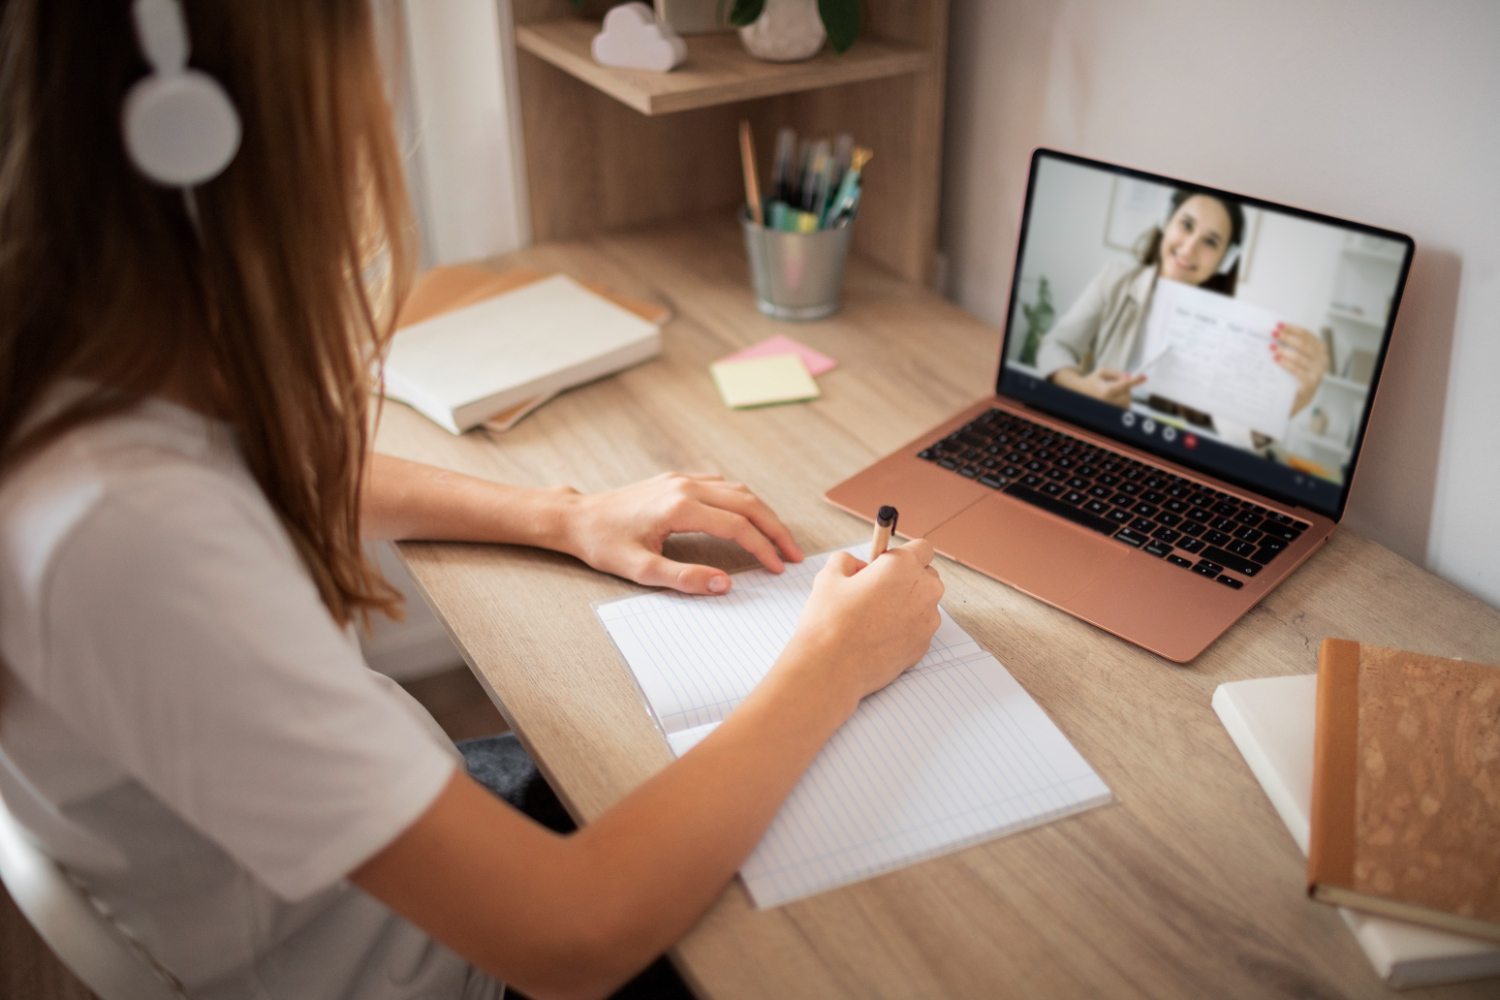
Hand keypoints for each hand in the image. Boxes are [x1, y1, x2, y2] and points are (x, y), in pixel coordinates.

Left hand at [554, 473, 802, 594]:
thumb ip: (685, 579)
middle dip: (775, 529)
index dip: (763, 548)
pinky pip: (722, 485)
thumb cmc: (604, 544)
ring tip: (778, 539)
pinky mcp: (677, 479)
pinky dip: (743, 501)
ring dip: (763, 513)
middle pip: (748, 503)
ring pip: (738, 490)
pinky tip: (749, 518)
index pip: (738, 526)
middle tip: (794, 553)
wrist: (577, 517)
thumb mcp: (641, 570)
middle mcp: (686, 486)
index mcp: (680, 507)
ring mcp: (682, 479)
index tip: (779, 567)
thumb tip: (725, 584)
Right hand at [781, 539, 943, 703]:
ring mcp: (928, 621)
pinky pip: (920, 628)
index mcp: (904, 566)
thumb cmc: (829, 620)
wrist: (831, 667)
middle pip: (927, 576)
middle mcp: (924, 591)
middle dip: (908, 579)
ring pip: (924, 604)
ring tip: (875, 618)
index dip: (902, 555)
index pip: (922, 548)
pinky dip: (906, 629)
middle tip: (877, 591)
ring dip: (907, 605)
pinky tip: (879, 636)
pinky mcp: (924, 646)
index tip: (886, 565)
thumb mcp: (830, 575)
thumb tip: (859, 567)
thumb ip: (848, 560)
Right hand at [1052, 366, 1146, 407]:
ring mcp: (1109, 408)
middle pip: (1128, 395)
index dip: (1136, 381)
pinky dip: (1122, 403)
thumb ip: (1116, 373)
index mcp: (1106, 390)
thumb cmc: (1091, 381)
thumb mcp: (1102, 372)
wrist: (1079, 391)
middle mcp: (1108, 401)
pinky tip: (1115, 399)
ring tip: (1115, 392)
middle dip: (1127, 389)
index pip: (1126, 384)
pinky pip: (1123, 409)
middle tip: (1118, 384)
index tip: (1144, 378)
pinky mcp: (1110, 412)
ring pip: (1127, 403)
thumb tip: (1129, 377)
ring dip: (1125, 397)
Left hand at [1271, 323, 1328, 416]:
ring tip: (1271, 347)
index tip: (1278, 324)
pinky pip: (1297, 371)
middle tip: (1272, 333)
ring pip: (1300, 357)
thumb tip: (1275, 333)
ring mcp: (1318, 372)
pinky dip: (1286, 364)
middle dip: (1287, 337)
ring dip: (1284, 350)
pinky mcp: (1310, 384)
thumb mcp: (1297, 359)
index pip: (1306, 335)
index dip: (1292, 328)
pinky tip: (1276, 360)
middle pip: (1303, 344)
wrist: (1296, 399)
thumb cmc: (1295, 375)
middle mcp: (1322, 360)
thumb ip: (1291, 346)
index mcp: (1320, 350)